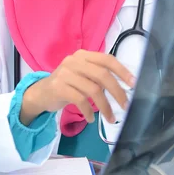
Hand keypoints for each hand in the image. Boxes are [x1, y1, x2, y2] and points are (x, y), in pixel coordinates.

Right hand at [21, 50, 135, 125]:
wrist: (40, 94)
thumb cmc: (67, 85)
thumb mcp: (82, 76)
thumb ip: (98, 76)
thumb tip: (123, 86)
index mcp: (84, 55)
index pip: (107, 59)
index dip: (122, 71)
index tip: (133, 84)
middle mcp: (74, 61)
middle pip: (102, 75)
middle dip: (117, 92)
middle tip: (126, 106)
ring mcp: (65, 73)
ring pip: (93, 89)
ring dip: (105, 106)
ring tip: (110, 118)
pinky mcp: (58, 87)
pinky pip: (80, 100)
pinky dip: (89, 111)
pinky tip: (91, 119)